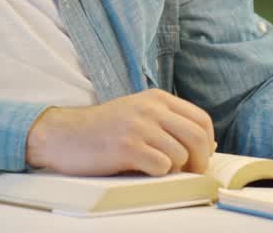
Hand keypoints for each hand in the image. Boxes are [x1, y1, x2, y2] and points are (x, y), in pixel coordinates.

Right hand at [25, 89, 215, 176]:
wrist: (64, 134)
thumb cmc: (103, 129)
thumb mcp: (138, 114)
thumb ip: (169, 123)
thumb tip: (208, 145)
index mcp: (157, 98)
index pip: (201, 119)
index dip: (207, 144)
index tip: (198, 159)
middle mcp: (151, 108)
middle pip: (198, 137)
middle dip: (199, 162)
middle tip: (189, 173)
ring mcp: (139, 126)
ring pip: (181, 155)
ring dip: (174, 169)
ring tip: (155, 168)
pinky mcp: (127, 146)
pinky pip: (161, 166)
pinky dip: (157, 174)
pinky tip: (141, 169)